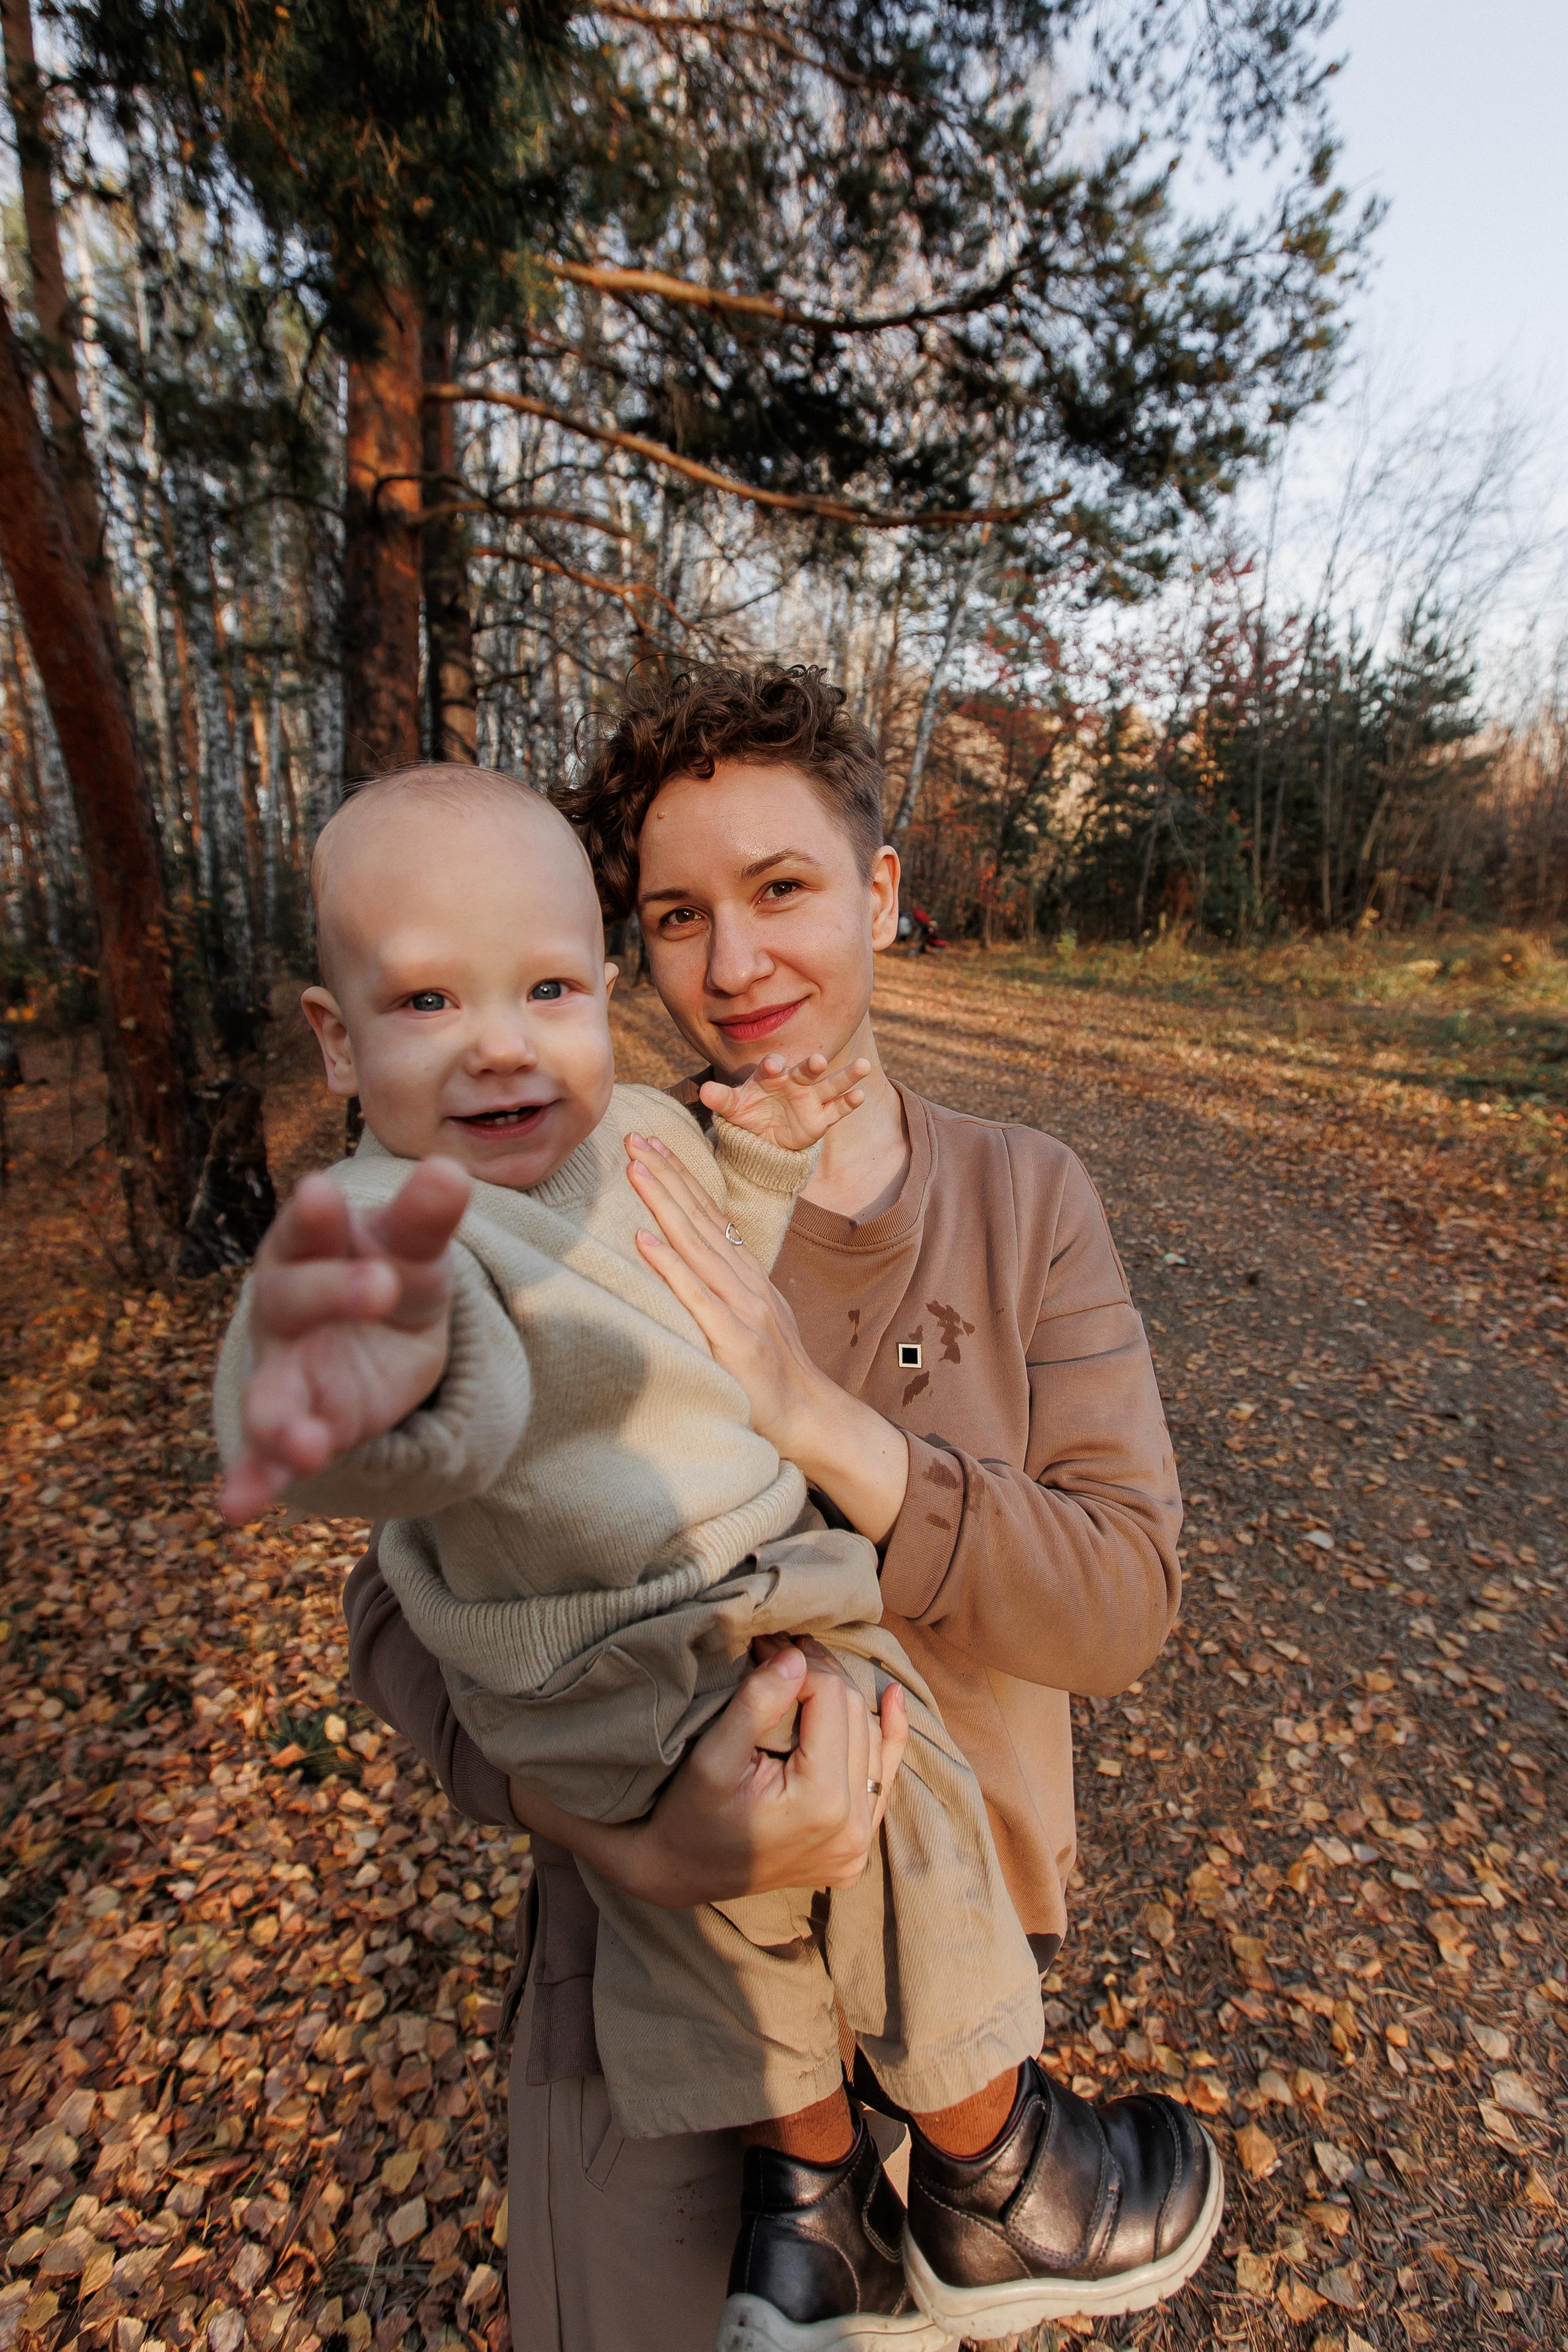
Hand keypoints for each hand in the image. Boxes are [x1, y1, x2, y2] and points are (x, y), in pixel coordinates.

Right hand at [221, 1157, 470, 1523]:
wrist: (381, 1332)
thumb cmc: (391, 1269)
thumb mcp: (418, 1248)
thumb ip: (427, 1217)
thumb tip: (452, 1171)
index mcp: (310, 1246)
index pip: (309, 1226)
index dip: (316, 1213)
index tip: (322, 1192)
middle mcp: (284, 1306)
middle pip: (292, 1300)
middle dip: (332, 1294)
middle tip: (383, 1287)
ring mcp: (282, 1370)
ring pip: (270, 1393)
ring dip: (281, 1421)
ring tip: (305, 1444)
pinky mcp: (293, 1423)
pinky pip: (262, 1456)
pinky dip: (250, 1482)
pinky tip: (237, 1509)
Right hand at [508, 1638, 909, 1905]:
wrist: (681, 1871)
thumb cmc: (688, 1814)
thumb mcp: (712, 1757)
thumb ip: (757, 1705)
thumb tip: (797, 1657)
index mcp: (822, 1803)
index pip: (830, 1700)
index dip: (800, 1663)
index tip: (766, 1644)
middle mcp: (853, 1828)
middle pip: (854, 1716)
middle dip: (819, 1675)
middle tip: (780, 1648)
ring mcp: (859, 1843)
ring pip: (869, 1739)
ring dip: (841, 1698)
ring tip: (804, 1669)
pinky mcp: (857, 1847)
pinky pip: (883, 1778)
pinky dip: (887, 1736)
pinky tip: (891, 1697)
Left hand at [625, 1135, 910, 1540]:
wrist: (810, 1417)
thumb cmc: (770, 1372)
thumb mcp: (751, 1317)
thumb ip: (724, 1288)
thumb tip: (687, 1260)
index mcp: (747, 1275)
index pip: (709, 1214)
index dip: (680, 1176)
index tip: (650, 1144)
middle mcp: (746, 1283)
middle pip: (701, 1218)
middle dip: (666, 1173)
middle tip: (633, 1136)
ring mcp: (743, 1311)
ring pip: (697, 1245)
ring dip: (664, 1202)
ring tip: (636, 1168)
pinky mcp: (735, 1343)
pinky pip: (697, 1298)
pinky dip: (670, 1266)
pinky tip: (644, 1239)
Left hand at [701, 1051, 869, 1152]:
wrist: (763, 1137)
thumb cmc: (748, 1113)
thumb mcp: (732, 1107)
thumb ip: (721, 1098)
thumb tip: (704, 1092)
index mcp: (771, 1075)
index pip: (773, 1066)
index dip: (773, 1066)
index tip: (774, 1067)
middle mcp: (794, 1082)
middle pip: (806, 1070)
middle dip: (812, 1066)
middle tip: (818, 1061)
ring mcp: (810, 1098)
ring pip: (832, 1084)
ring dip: (847, 1076)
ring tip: (863, 1066)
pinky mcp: (821, 1117)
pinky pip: (837, 1109)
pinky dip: (849, 1102)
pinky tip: (861, 1095)